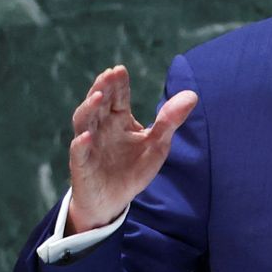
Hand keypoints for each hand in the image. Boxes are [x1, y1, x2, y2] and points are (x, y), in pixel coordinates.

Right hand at [67, 65, 197, 233]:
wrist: (114, 201)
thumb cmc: (134, 169)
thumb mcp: (157, 144)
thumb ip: (171, 121)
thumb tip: (192, 94)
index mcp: (118, 120)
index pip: (117, 97)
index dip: (117, 83)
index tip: (120, 70)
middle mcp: (101, 128)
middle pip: (99, 103)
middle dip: (103, 88)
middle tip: (109, 74)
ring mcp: (89, 145)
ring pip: (84, 122)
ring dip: (89, 108)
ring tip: (97, 96)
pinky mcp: (82, 166)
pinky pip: (79, 153)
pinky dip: (80, 144)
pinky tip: (86, 137)